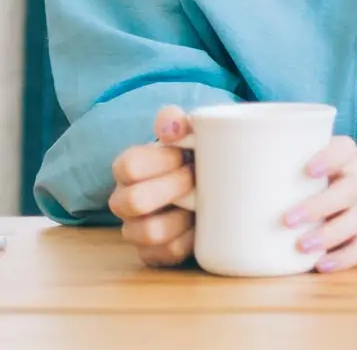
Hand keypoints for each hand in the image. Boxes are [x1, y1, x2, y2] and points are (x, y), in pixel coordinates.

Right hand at [108, 105, 196, 266]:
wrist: (212, 182)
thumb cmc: (194, 156)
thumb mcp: (189, 133)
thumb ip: (177, 122)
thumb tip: (172, 125)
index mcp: (129, 168)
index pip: (128, 165)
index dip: (163, 160)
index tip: (186, 153)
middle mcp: (125, 201)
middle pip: (132, 201)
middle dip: (173, 187)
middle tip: (197, 177)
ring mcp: (137, 230)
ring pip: (148, 232)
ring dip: (181, 216)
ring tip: (200, 203)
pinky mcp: (154, 254)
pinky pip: (167, 253)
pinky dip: (190, 240)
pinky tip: (203, 225)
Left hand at [283, 142, 356, 272]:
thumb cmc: (337, 173)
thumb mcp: (327, 162)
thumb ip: (290, 171)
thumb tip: (229, 185)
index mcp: (344, 161)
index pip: (343, 149)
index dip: (329, 158)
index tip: (309, 170)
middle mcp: (355, 183)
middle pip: (347, 190)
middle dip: (319, 206)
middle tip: (288, 219)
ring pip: (353, 221)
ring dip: (329, 234)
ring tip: (304, 246)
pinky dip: (343, 258)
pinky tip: (321, 265)